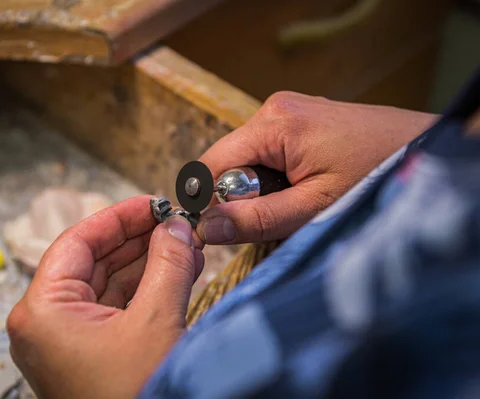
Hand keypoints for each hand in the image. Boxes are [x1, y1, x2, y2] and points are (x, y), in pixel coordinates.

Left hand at [7, 196, 203, 397]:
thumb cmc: (136, 394)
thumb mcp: (156, 320)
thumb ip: (168, 263)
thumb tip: (176, 226)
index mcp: (42, 311)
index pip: (77, 243)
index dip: (117, 218)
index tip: (150, 203)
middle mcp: (48, 323)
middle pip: (93, 261)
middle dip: (138, 240)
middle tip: (173, 222)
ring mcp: (69, 339)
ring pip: (109, 283)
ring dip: (148, 262)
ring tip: (184, 243)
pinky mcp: (92, 351)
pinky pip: (118, 307)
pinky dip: (147, 288)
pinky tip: (178, 270)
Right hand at [197, 92, 436, 243]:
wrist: (426, 148)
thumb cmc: (378, 176)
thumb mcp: (314, 208)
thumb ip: (257, 219)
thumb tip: (206, 228)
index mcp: (273, 123)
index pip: (210, 165)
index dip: (210, 202)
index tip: (224, 232)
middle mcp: (274, 109)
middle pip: (229, 163)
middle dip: (245, 197)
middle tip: (283, 217)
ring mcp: (288, 111)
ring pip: (249, 162)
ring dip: (264, 191)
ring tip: (303, 202)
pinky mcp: (300, 119)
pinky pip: (269, 155)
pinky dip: (279, 180)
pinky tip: (309, 188)